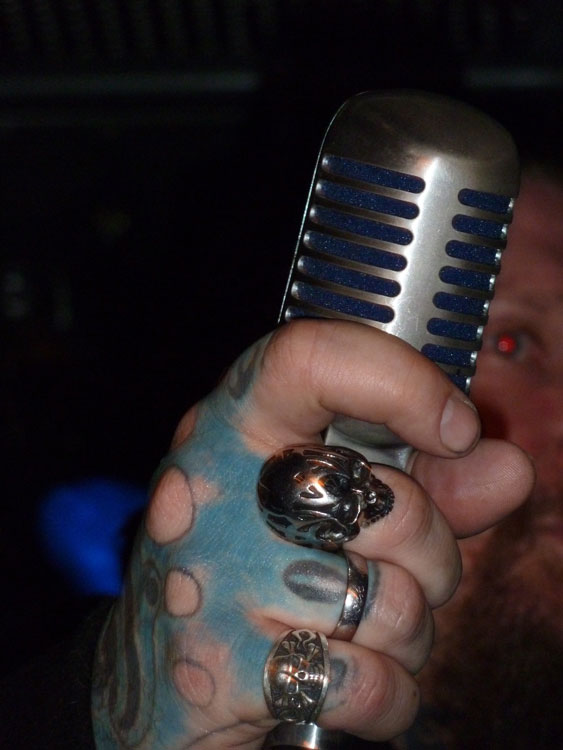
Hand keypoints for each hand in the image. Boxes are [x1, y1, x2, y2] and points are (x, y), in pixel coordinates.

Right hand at [91, 320, 533, 747]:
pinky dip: (388, 694)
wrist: (159, 669)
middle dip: (432, 548)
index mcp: (234, 424)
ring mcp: (208, 578)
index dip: (400, 384)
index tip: (455, 428)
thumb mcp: (333, 502)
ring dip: (410, 629)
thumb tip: (509, 468)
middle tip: (410, 563)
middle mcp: (210, 487)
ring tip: (366, 625)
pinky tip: (351, 679)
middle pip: (384, 502)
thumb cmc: (255, 564)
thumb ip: (426, 482)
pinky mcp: (216, 669)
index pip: (309, 359)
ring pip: (388, 603)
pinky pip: (369, 685)